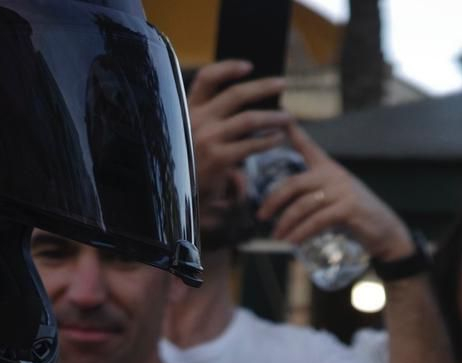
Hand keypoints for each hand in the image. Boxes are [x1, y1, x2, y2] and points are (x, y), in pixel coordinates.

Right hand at [187, 60, 294, 232]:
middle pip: (235, 94)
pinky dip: (269, 140)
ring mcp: (207, 139)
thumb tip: (250, 112)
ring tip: (288, 117)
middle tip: (282, 85)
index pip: (207, 78)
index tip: (249, 66)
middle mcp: (196, 120)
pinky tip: (278, 138)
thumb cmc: (187, 167)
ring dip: (273, 116)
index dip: (228, 68)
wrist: (173, 198)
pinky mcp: (218, 159)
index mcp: (188, 111)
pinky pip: (252, 145)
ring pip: (249, 119)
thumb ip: (213, 123)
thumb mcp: (191, 138)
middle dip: (263, 87)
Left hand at [255, 124, 413, 261]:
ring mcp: (342, 190)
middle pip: (294, 183)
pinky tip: (292, 242)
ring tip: (277, 237)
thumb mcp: (334, 197)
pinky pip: (316, 221)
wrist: (386, 231)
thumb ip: (313, 194)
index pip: (307, 145)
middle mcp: (334, 175)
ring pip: (303, 205)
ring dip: (286, 224)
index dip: (292, 131)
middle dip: (273, 201)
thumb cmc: (356, 215)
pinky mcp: (347, 208)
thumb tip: (282, 204)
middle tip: (261, 216)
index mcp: (329, 168)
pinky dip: (301, 233)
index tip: (278, 117)